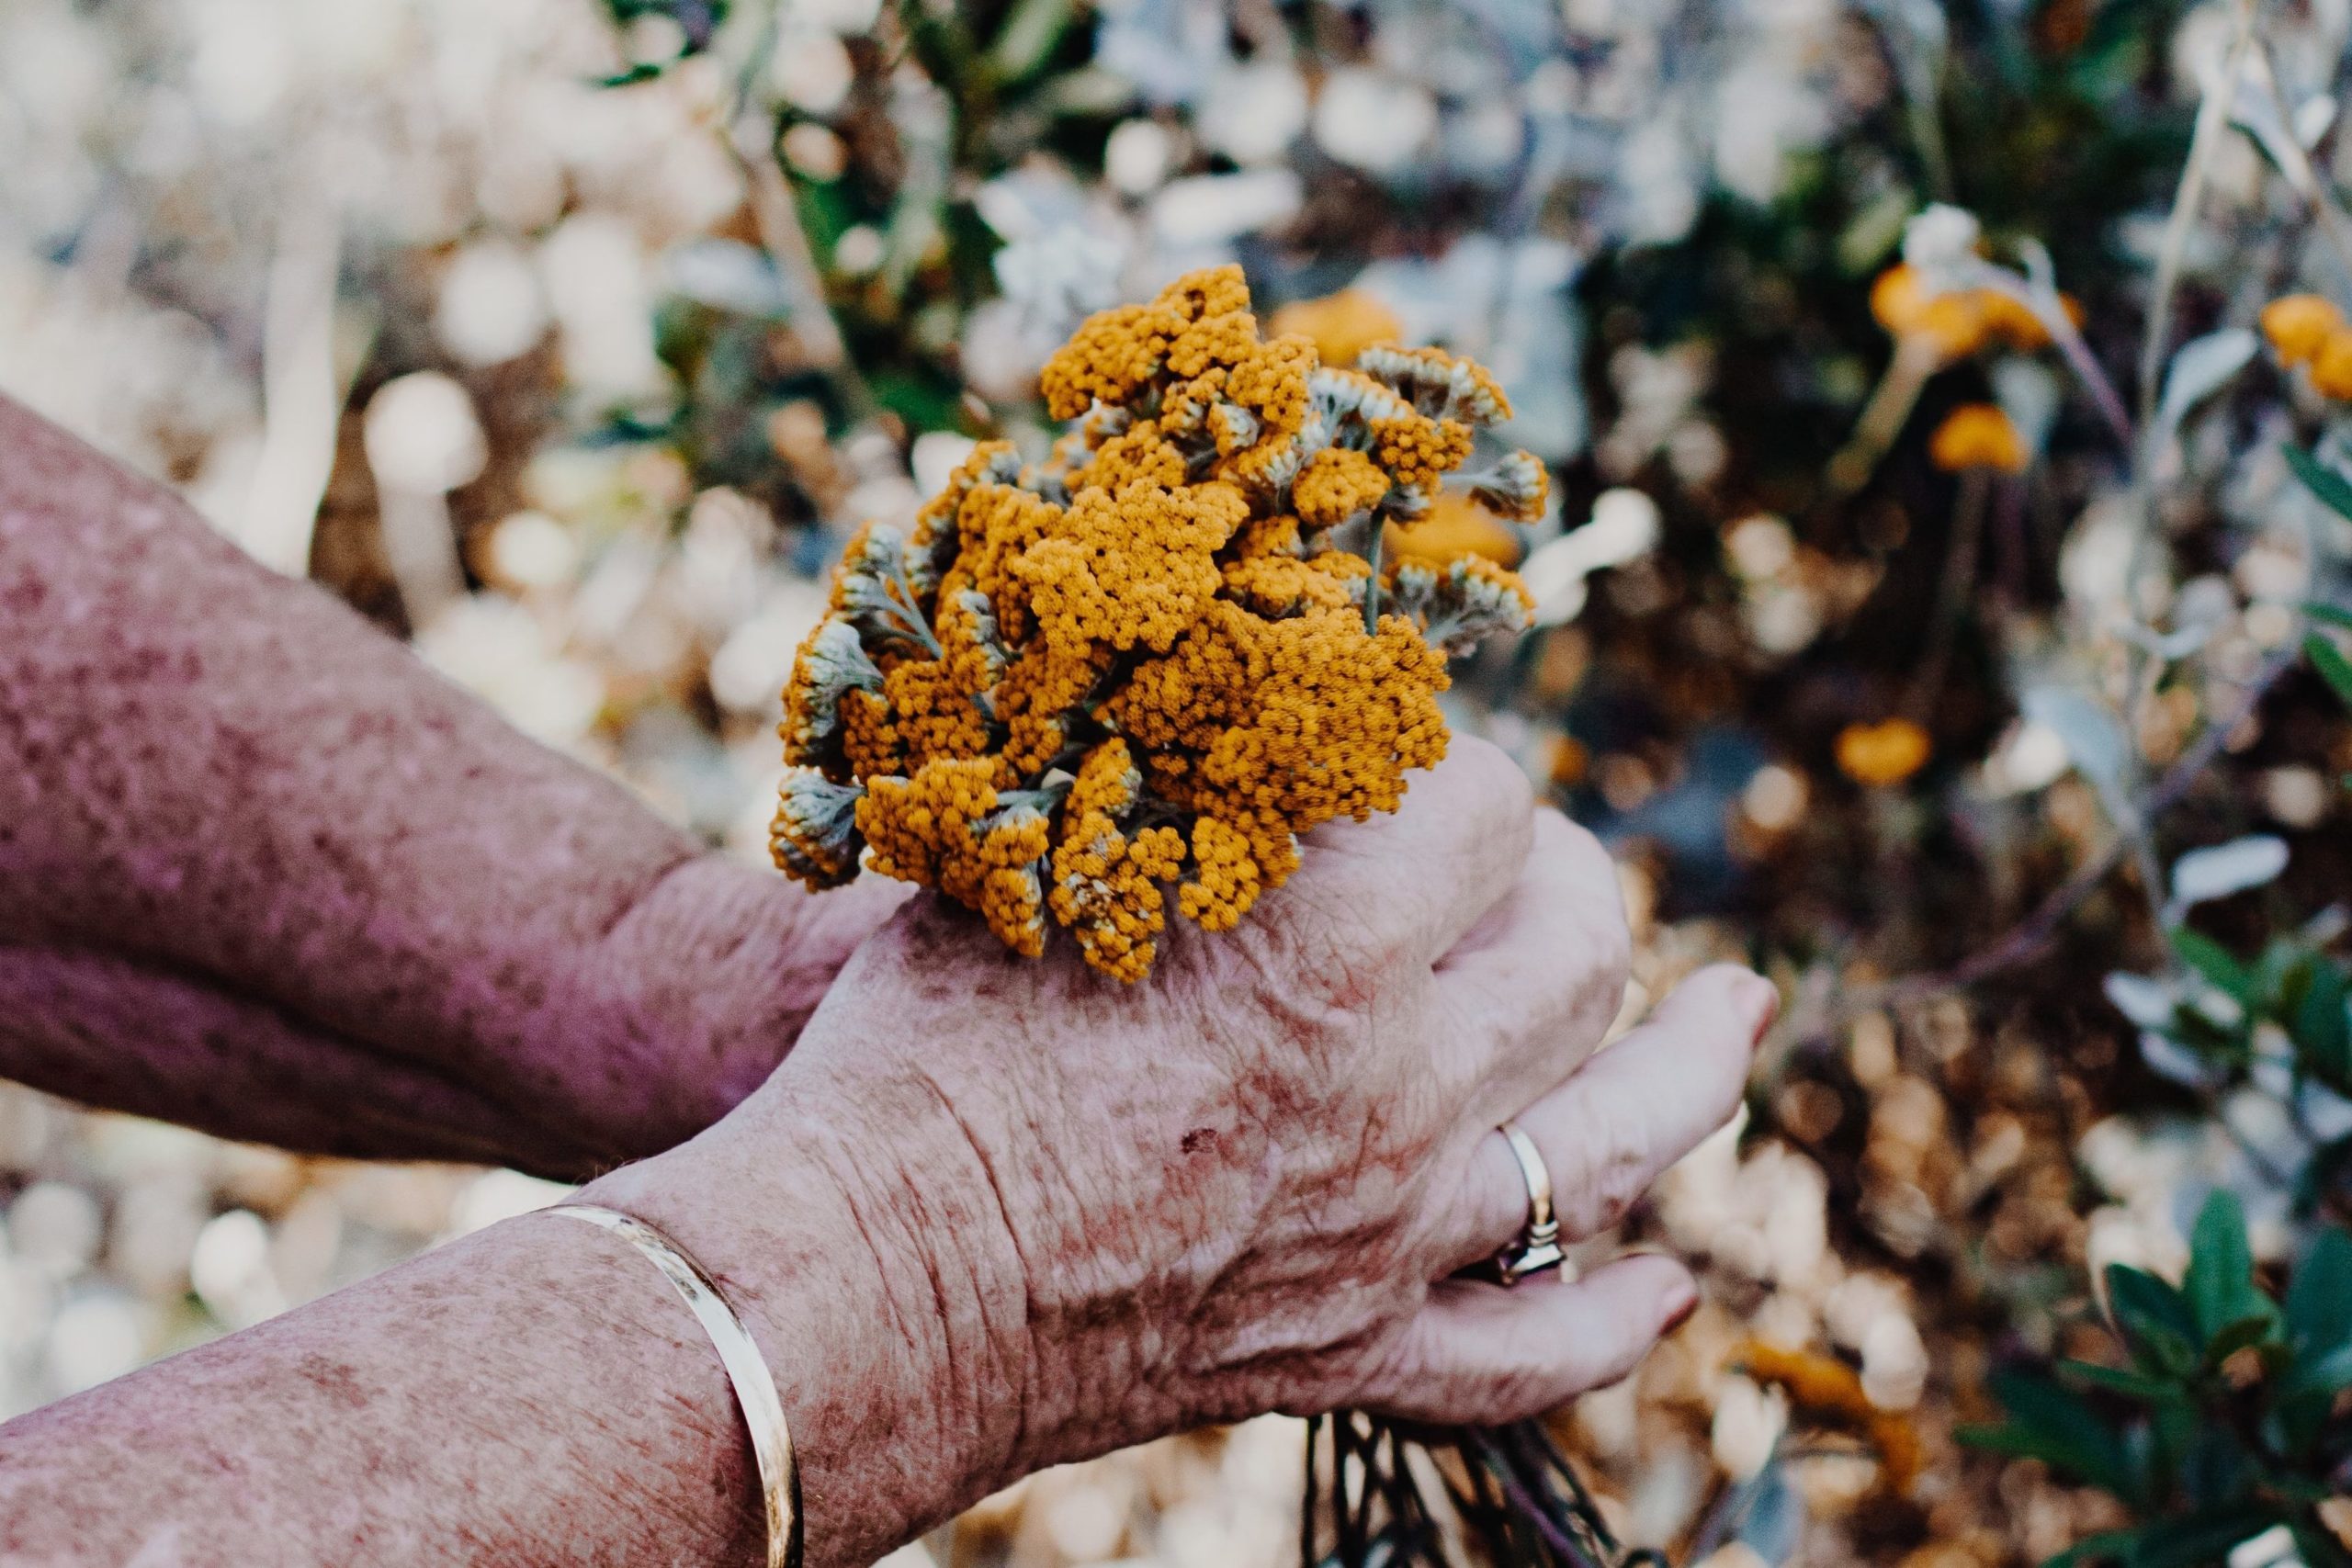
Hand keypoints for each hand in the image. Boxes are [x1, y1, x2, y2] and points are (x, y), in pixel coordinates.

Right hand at [587, 738, 1771, 1564]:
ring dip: (1694, 1063)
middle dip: (1569, 871)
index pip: (1482, 802)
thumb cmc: (915, 1057)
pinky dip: (1616, 1314)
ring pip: (1620, 1139)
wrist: (853, 1288)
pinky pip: (1536, 1350)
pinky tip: (1673, 1279)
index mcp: (1325, 949)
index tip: (1409, 751)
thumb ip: (1162, 784)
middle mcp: (1400, 1091)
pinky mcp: (1355, 1354)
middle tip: (1527, 855)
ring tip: (1741, 1013)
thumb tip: (1228, 679)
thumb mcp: (1038, 871)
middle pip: (1581, 947)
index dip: (1454, 757)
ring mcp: (1396, 1238)